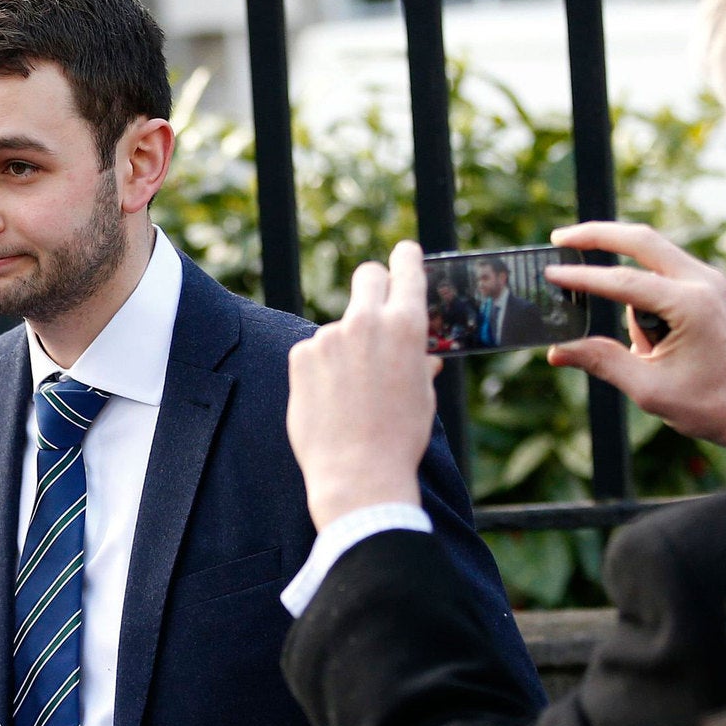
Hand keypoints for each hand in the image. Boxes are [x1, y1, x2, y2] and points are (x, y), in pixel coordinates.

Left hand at [286, 242, 437, 529]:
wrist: (358, 472)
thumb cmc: (399, 437)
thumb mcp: (423, 395)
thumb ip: (419, 363)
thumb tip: (425, 356)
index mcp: (406, 326)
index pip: (406, 271)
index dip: (406, 258)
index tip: (404, 252)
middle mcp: (366, 321)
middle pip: (367, 277)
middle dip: (374, 284)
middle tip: (374, 305)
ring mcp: (329, 336)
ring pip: (339, 328)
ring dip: (345, 347)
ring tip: (351, 393)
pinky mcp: (301, 354)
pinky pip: (314, 352)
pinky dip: (321, 368)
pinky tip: (328, 400)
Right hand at [546, 222, 725, 472]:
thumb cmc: (712, 406)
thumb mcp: (649, 389)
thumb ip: (602, 361)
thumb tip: (557, 351)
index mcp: (691, 305)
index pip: (624, 281)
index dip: (582, 277)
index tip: (548, 274)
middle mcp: (705, 283)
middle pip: (642, 240)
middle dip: (598, 235)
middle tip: (559, 238)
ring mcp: (711, 283)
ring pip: (653, 263)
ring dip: (632, 295)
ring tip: (650, 355)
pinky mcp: (712, 292)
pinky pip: (666, 280)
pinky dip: (646, 296)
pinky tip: (653, 340)